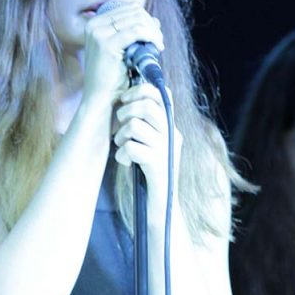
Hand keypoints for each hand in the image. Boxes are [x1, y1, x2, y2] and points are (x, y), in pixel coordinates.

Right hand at [82, 3, 163, 104]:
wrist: (100, 101)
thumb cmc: (112, 80)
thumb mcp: (122, 51)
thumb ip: (133, 34)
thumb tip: (155, 20)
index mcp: (94, 23)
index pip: (128, 8)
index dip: (146, 17)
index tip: (155, 33)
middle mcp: (94, 25)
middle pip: (133, 10)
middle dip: (151, 24)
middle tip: (159, 41)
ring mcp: (99, 34)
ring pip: (137, 19)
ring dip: (153, 31)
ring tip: (158, 45)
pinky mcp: (107, 44)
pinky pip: (137, 31)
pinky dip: (151, 37)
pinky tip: (157, 48)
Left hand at [113, 83, 181, 216]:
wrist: (162, 204)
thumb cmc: (150, 172)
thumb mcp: (150, 142)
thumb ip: (144, 123)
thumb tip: (126, 98)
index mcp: (172, 126)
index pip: (162, 93)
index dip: (140, 90)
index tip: (125, 99)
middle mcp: (173, 135)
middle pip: (147, 106)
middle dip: (126, 112)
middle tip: (120, 126)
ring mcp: (166, 150)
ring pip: (135, 125)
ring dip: (121, 136)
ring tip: (123, 147)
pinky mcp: (157, 165)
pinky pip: (131, 147)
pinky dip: (122, 154)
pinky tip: (126, 163)